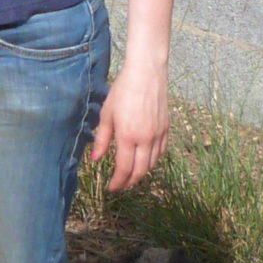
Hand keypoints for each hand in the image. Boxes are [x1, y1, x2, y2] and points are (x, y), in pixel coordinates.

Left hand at [88, 60, 168, 191]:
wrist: (147, 73)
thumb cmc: (123, 91)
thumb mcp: (107, 114)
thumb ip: (102, 139)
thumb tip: (96, 159)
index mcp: (128, 136)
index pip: (124, 169)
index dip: (118, 182)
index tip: (111, 188)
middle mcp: (146, 139)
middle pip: (140, 171)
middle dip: (129, 182)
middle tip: (120, 185)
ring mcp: (158, 134)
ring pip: (152, 164)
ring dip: (141, 173)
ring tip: (131, 175)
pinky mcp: (167, 128)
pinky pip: (161, 152)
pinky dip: (153, 161)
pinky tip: (146, 161)